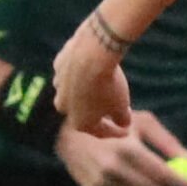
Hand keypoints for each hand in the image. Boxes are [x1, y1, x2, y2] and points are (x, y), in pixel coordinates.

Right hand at [53, 16, 134, 137]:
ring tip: (105, 86)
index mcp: (79, 123)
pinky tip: (95, 67)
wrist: (92, 53)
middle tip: (115, 109)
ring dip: (90, 91)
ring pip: (77, 91)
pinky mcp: (58, 66)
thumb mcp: (121, 106)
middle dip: (99, 112)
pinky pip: (73, 72)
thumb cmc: (108, 84)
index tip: (128, 130)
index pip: (101, 131)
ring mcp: (58, 86)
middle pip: (84, 112)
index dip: (116, 132)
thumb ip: (121, 118)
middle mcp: (63, 107)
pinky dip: (83, 72)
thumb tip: (122, 122)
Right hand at [53, 110, 186, 185]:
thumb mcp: (140, 122)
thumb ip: (167, 141)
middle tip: (174, 181)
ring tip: (150, 175)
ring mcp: (101, 183)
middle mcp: (112, 169)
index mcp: (126, 149)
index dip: (179, 181)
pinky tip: (128, 176)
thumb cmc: (110, 122)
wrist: (67, 133)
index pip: (161, 173)